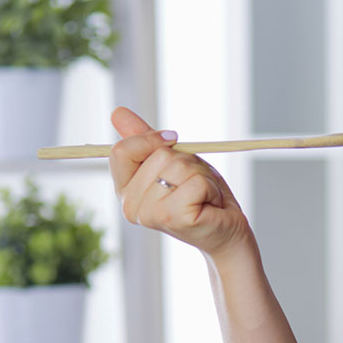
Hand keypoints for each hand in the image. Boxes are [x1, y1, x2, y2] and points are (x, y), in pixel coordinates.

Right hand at [109, 107, 251, 257]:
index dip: (150, 140)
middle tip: (194, 186)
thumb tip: (117, 112)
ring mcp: (150, 214)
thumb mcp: (171, 160)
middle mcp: (130, 206)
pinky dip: (211, 187)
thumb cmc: (199, 195)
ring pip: (180, 166)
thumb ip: (144, 139)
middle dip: (188, 162)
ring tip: (203, 196)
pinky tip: (209, 205)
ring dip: (202, 175)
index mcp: (125, 190)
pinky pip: (196, 181)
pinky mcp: (173, 218)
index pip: (121, 150)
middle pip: (159, 155)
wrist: (225, 230)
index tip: (173, 141)